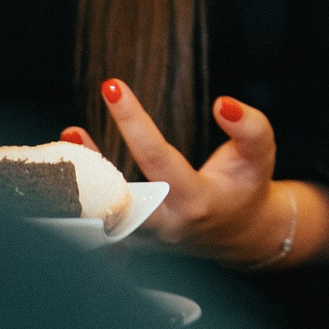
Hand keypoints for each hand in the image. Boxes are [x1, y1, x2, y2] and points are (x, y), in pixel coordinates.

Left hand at [77, 81, 285, 264]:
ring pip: (100, 213)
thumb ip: (249, 127)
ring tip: (69, 137)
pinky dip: (83, 194)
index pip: (157, 159)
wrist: (240, 232)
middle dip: (92, 167)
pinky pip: (100, 218)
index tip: (113, 88)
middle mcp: (166, 224)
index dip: (133, 122)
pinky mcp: (133, 241)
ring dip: (78, 180)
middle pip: (116, 199)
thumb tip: (222, 105)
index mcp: (197, 202)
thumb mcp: (260, 154)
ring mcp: (146, 239)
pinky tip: (72, 164)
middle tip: (71, 129)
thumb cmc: (247, 186)